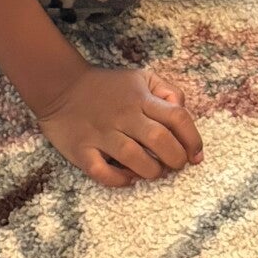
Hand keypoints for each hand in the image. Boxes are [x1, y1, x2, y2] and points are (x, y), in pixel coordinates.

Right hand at [34, 63, 201, 187]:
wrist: (61, 88)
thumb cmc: (107, 87)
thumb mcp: (141, 78)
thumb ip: (167, 92)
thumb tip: (183, 112)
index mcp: (141, 98)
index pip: (178, 117)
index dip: (193, 139)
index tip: (196, 154)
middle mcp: (124, 116)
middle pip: (160, 140)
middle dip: (176, 159)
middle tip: (176, 165)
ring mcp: (101, 134)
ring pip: (134, 158)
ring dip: (151, 171)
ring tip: (154, 172)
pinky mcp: (81, 150)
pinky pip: (102, 172)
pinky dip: (118, 180)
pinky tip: (128, 178)